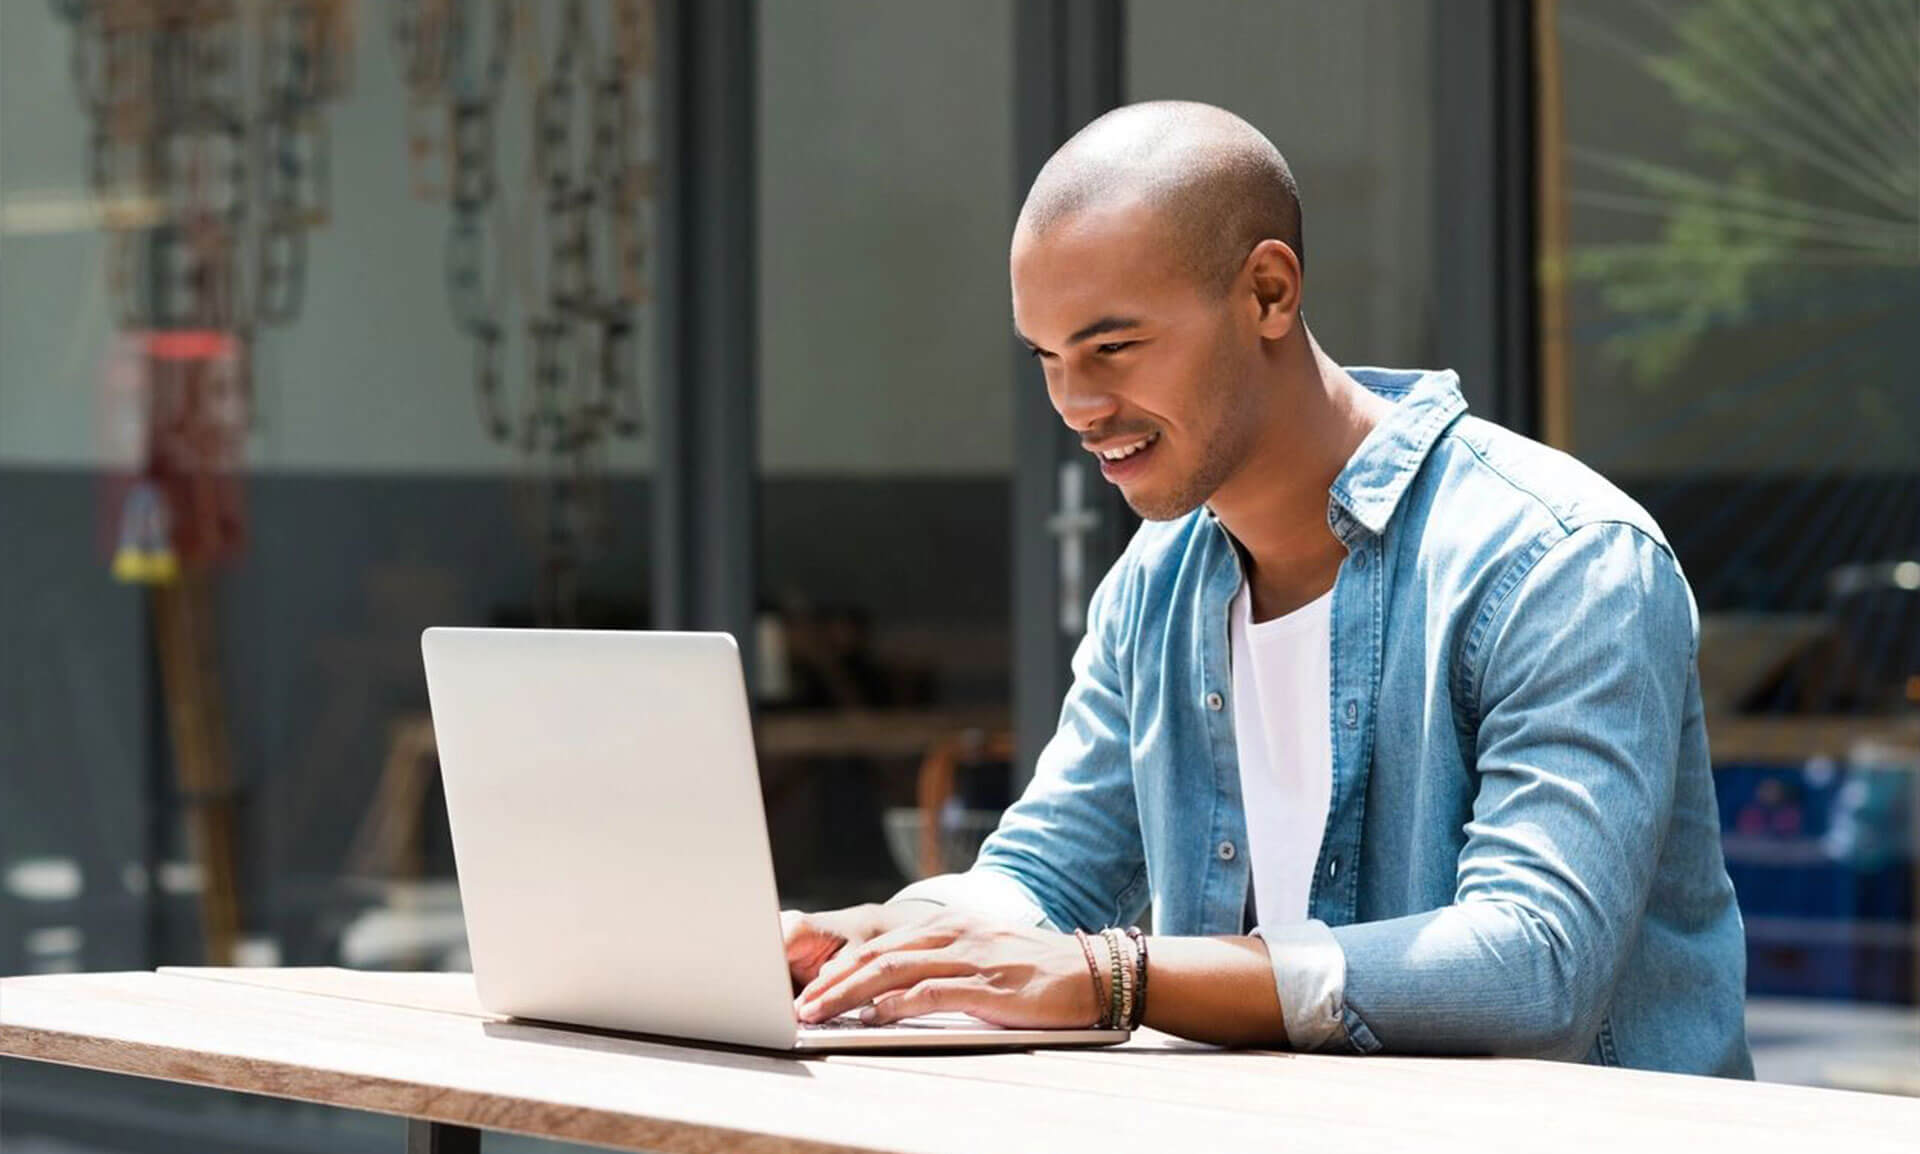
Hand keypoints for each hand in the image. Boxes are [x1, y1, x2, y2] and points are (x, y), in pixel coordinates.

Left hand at [791, 910, 1101, 1027]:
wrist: (1094, 972)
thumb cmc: (1037, 972)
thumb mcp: (982, 958)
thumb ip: (940, 968)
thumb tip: (889, 997)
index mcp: (951, 925)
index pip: (881, 942)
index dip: (840, 965)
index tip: (811, 987)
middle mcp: (955, 934)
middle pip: (877, 953)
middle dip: (833, 980)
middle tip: (801, 1003)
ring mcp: (971, 958)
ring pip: (893, 970)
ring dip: (849, 993)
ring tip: (820, 1012)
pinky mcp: (988, 986)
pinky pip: (930, 992)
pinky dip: (895, 1004)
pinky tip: (872, 1017)